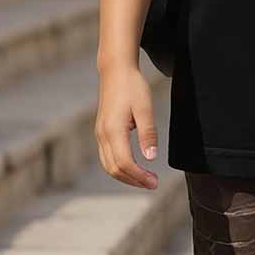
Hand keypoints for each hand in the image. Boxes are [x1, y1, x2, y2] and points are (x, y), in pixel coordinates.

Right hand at [95, 62, 159, 188]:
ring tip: (145, 179)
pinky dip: (120, 167)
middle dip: (133, 180)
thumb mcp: (145, 108)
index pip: (124, 163)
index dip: (139, 176)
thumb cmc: (132, 86)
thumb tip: (151, 158)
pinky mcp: (101, 131)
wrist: (115, 70)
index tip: (155, 181)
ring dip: (126, 176)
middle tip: (153, 183)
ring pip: (108, 165)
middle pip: (114, 169)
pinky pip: (107, 157)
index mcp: (113, 130)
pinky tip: (134, 166)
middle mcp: (102, 135)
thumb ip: (148, 133)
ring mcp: (100, 134)